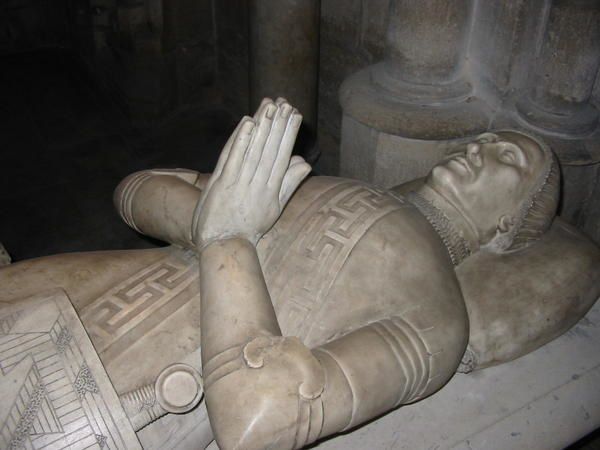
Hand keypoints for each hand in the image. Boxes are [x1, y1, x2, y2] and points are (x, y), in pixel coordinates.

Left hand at [192, 98, 310, 249]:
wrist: (224, 243)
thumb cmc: (248, 226)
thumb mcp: (274, 207)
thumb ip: (289, 183)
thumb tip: (305, 163)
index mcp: (272, 189)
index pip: (282, 155)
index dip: (289, 133)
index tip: (295, 113)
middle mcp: (258, 184)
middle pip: (270, 149)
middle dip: (279, 124)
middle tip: (286, 102)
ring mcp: (239, 183)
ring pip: (253, 150)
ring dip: (262, 126)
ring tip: (269, 105)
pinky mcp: (222, 183)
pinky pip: (233, 158)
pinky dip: (241, 140)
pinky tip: (247, 123)